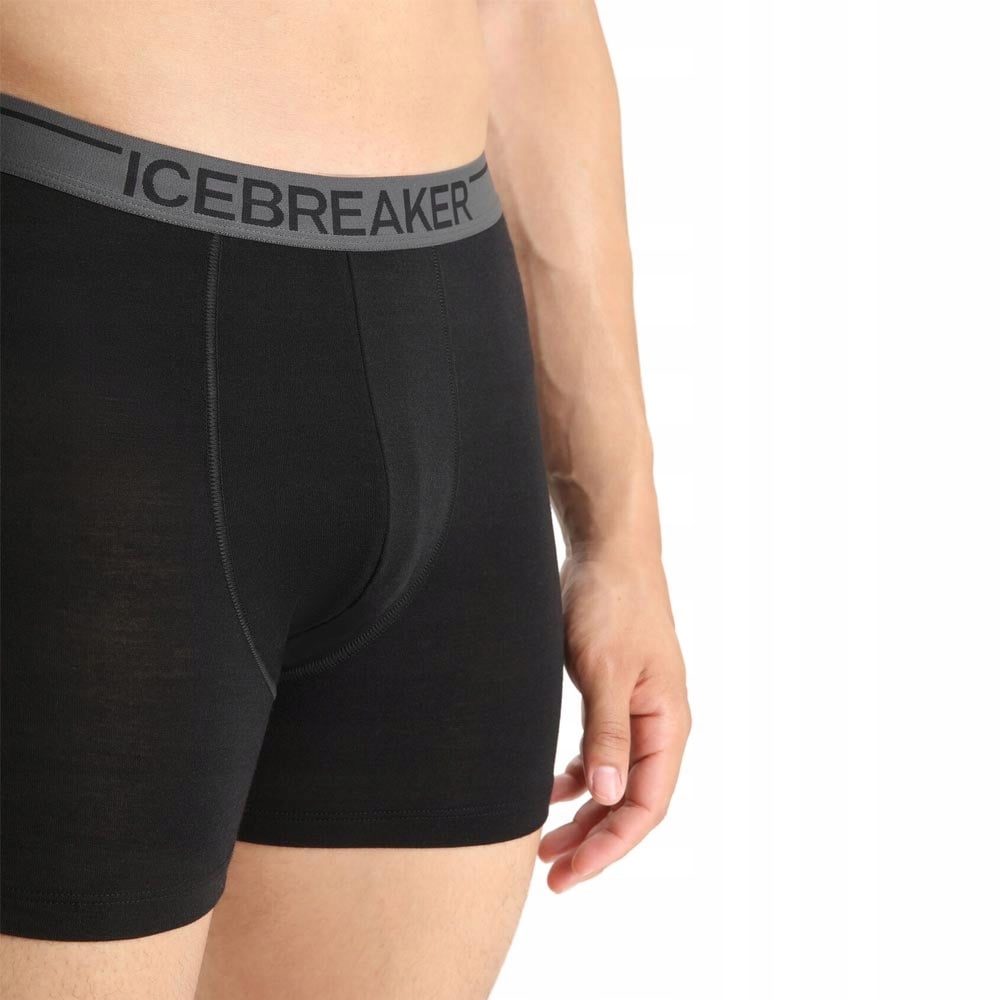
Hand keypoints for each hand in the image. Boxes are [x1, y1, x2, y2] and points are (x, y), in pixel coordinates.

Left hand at [539, 547, 691, 891]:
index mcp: (667, 723)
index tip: (570, 874)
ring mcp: (637, 710)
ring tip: (542, 845)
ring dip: (582, 815)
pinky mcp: (613, 696)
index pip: (646, 805)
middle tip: (550, 874)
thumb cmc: (612, 605)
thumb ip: (607, 735)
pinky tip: (548, 791)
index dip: (609, 845)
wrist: (608, 552)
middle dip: (593, 841)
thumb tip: (605, 798)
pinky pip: (600, 753)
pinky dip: (575, 777)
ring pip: (612, 782)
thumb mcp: (606, 672)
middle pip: (630, 801)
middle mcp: (657, 724)